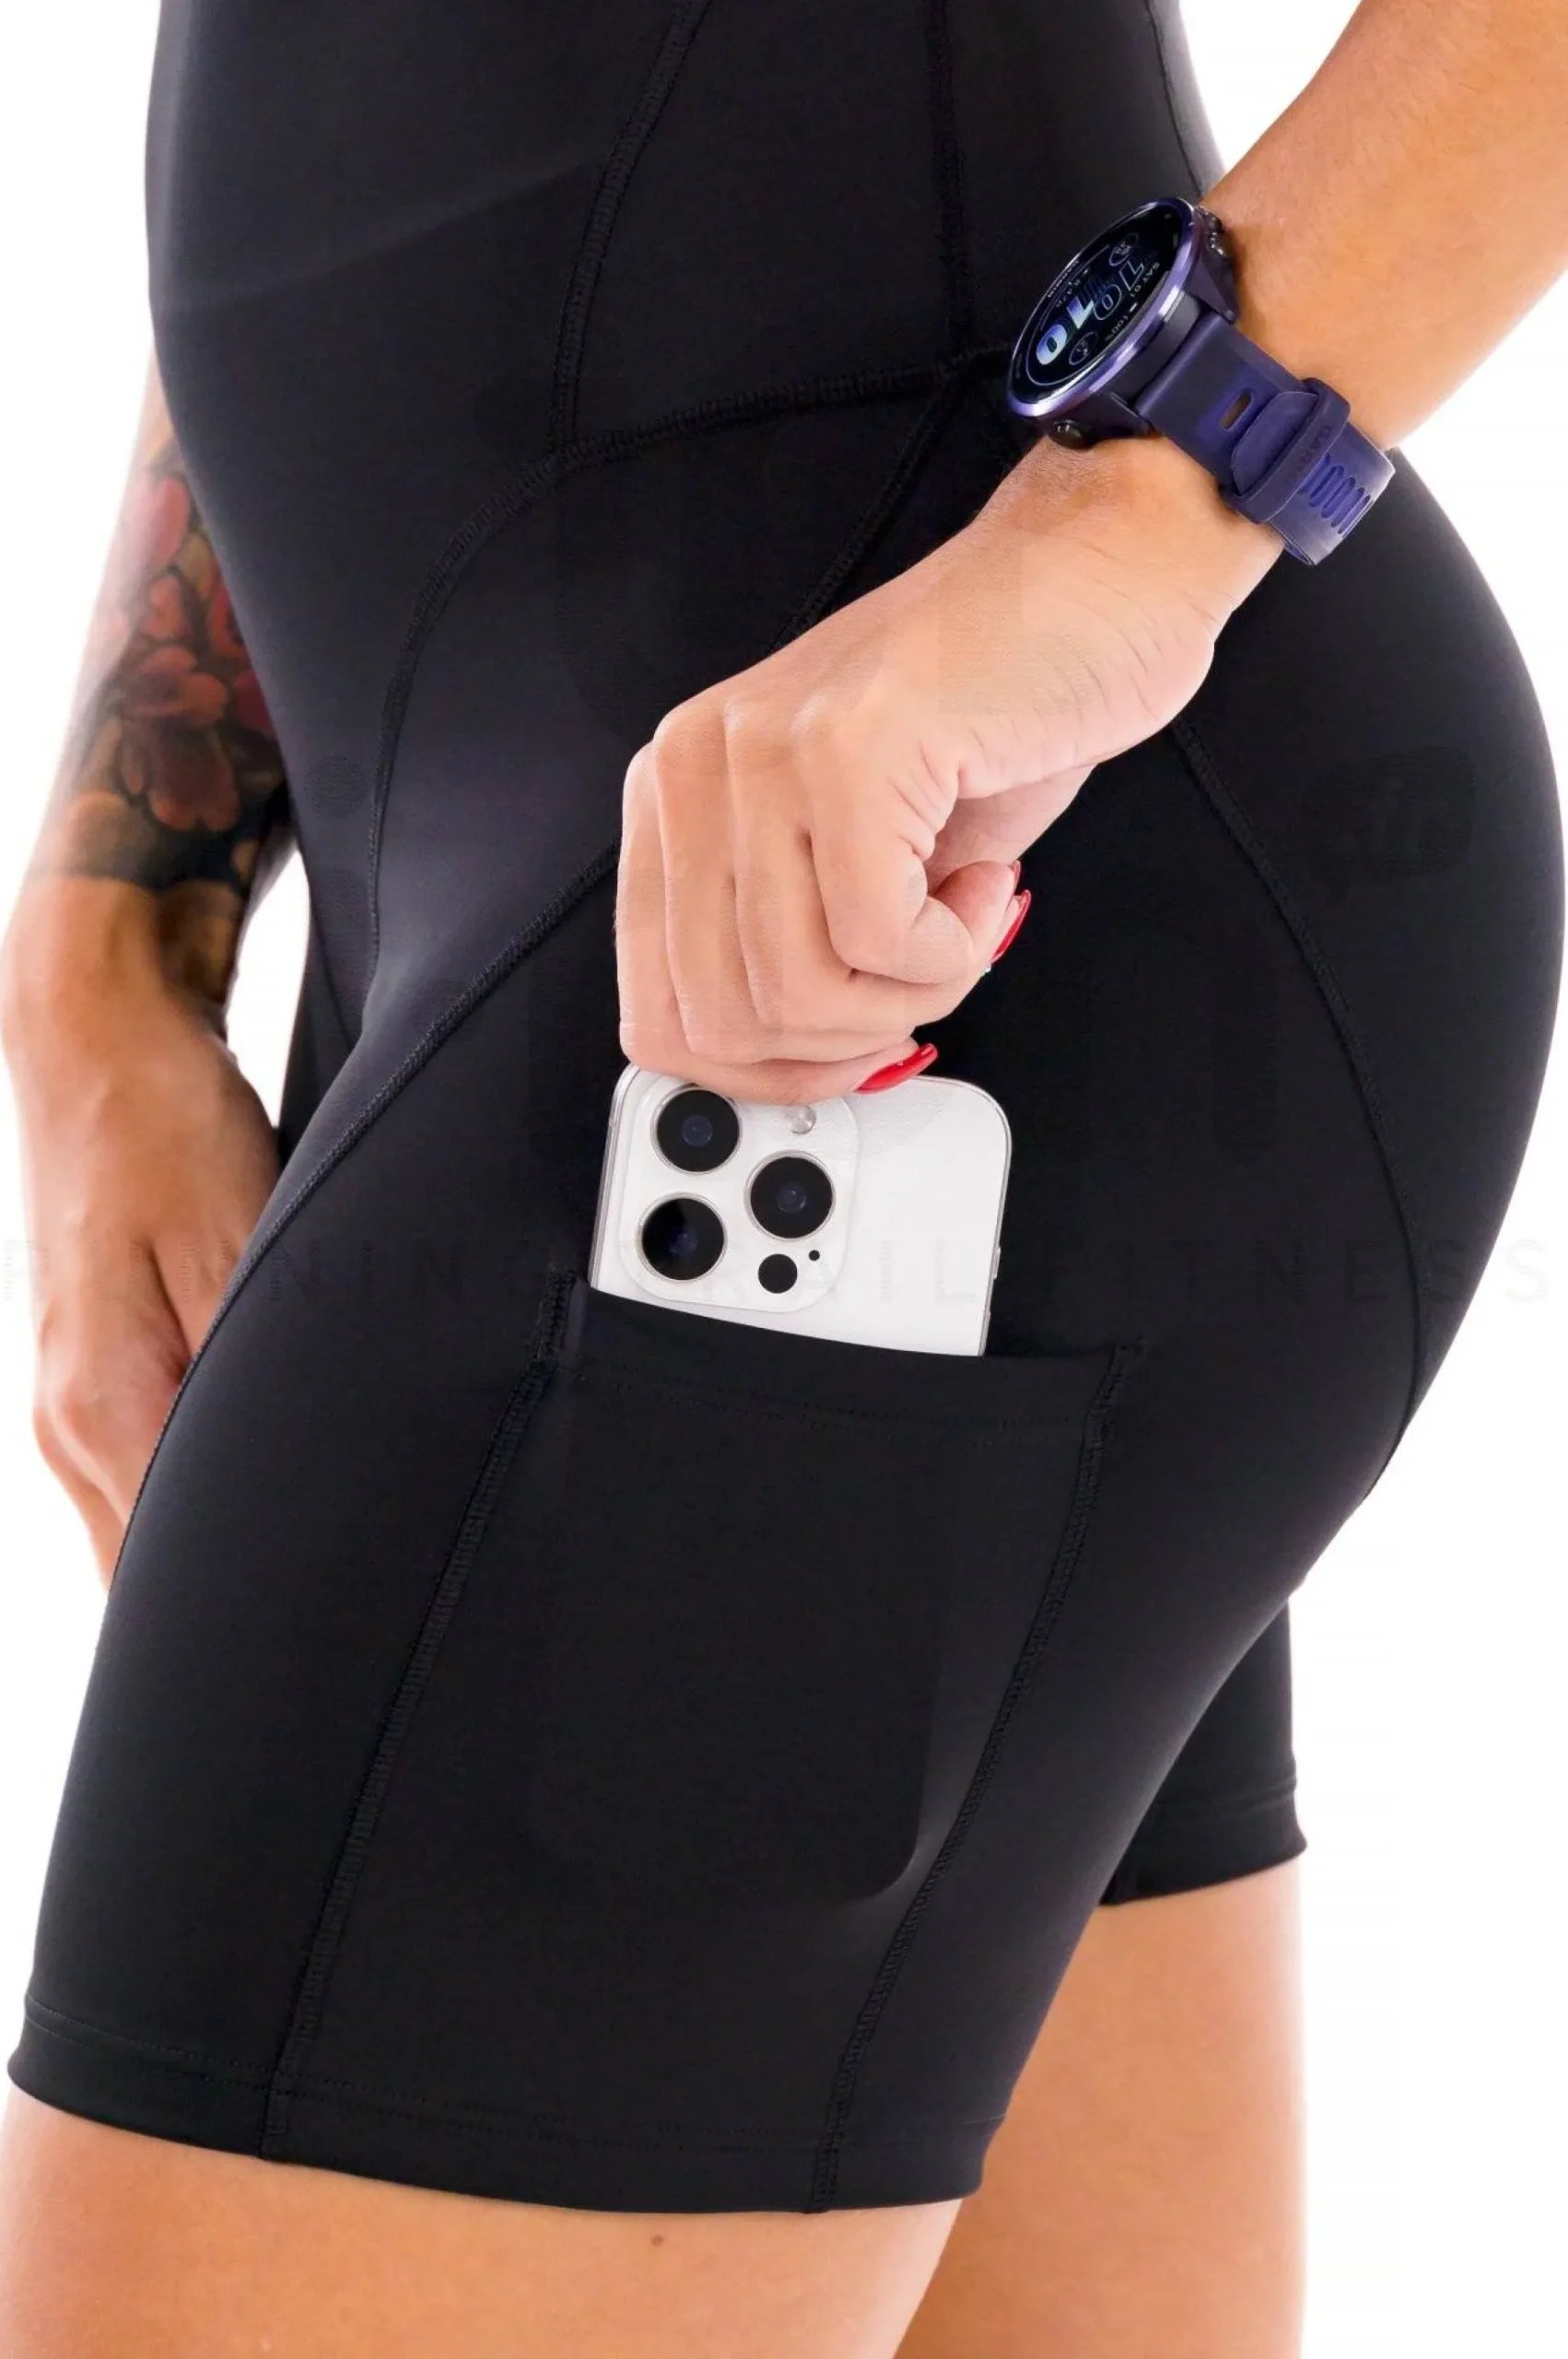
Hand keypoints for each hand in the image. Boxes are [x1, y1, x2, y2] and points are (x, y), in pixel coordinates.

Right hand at [2, 882, 279, 1581]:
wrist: (90, 1033)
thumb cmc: (159, 1118)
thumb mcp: (237, 1237)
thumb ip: (253, 1373)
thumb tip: (283, 1484)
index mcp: (104, 1406)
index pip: (165, 1579)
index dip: (248, 1619)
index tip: (329, 1633)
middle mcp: (68, 1424)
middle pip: (141, 1578)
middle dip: (229, 1605)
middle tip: (341, 1613)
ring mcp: (68, 1401)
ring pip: (136, 1535)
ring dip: (210, 1552)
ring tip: (311, 1558)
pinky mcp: (87, 1373)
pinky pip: (138, 1477)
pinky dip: (190, 1497)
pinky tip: (254, 1482)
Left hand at [617, 431, 1279, 1101]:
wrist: (1099, 580)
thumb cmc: (994, 707)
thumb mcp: (859, 851)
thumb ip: (793, 950)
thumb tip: (779, 1071)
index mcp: (678, 800)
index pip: (657, 1015)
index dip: (760, 1076)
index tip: (844, 1054)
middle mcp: (696, 770)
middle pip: (722, 1022)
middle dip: (842, 1044)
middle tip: (920, 987)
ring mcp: (761, 755)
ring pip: (796, 994)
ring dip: (911, 996)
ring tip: (962, 921)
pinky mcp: (846, 753)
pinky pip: (879, 943)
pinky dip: (954, 950)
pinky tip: (986, 884)